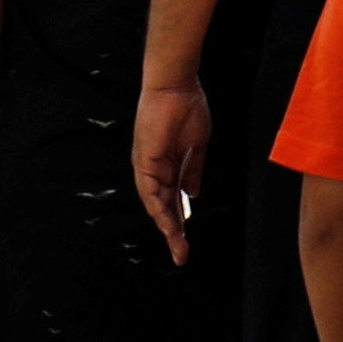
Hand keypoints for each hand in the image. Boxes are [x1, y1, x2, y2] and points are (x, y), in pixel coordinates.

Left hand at [129, 75, 211, 260]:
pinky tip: (167, 223)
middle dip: (173, 232)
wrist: (176, 85)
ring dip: (167, 226)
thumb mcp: (197, 147)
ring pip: (155, 203)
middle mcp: (155, 169)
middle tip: (182, 255)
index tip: (187, 241)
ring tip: (178, 246)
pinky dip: (158, 208)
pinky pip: (150, 190)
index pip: (172, 200)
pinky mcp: (145, 159)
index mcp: (168, 166)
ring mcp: (148, 165)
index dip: (180, 220)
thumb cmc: (188, 108)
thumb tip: (192, 195)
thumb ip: (193, 171)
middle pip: (162, 207)